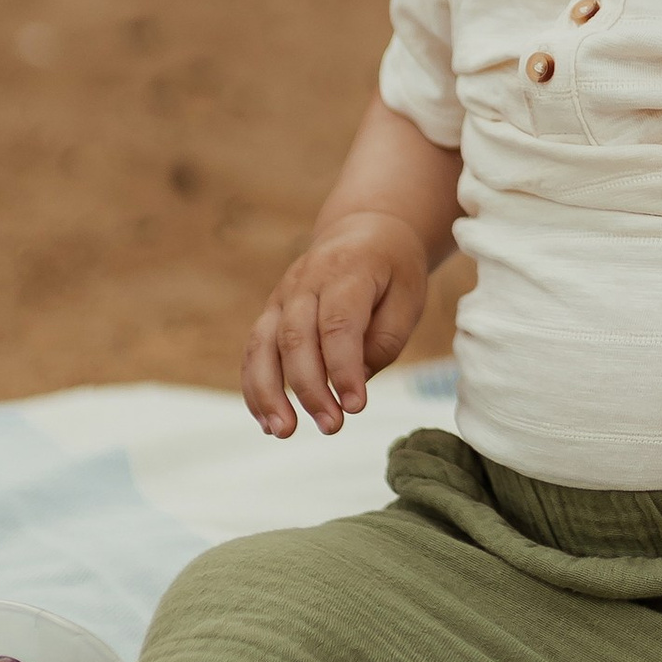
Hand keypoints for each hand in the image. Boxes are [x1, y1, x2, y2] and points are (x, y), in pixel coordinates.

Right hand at [243, 214, 430, 437]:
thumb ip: (383, 340)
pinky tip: (267, 421)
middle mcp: (306, 280)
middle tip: (331, 426)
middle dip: (309, 388)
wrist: (364, 230)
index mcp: (347, 270)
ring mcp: (282, 295)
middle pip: (296, 337)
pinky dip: (254, 387)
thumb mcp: (408, 297)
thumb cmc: (392, 270)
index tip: (355, 406)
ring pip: (263, 344)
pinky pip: (253, 350)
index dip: (343, 368)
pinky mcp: (271, 312)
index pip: (338, 323)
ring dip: (268, 391)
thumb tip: (352, 381)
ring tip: (283, 431)